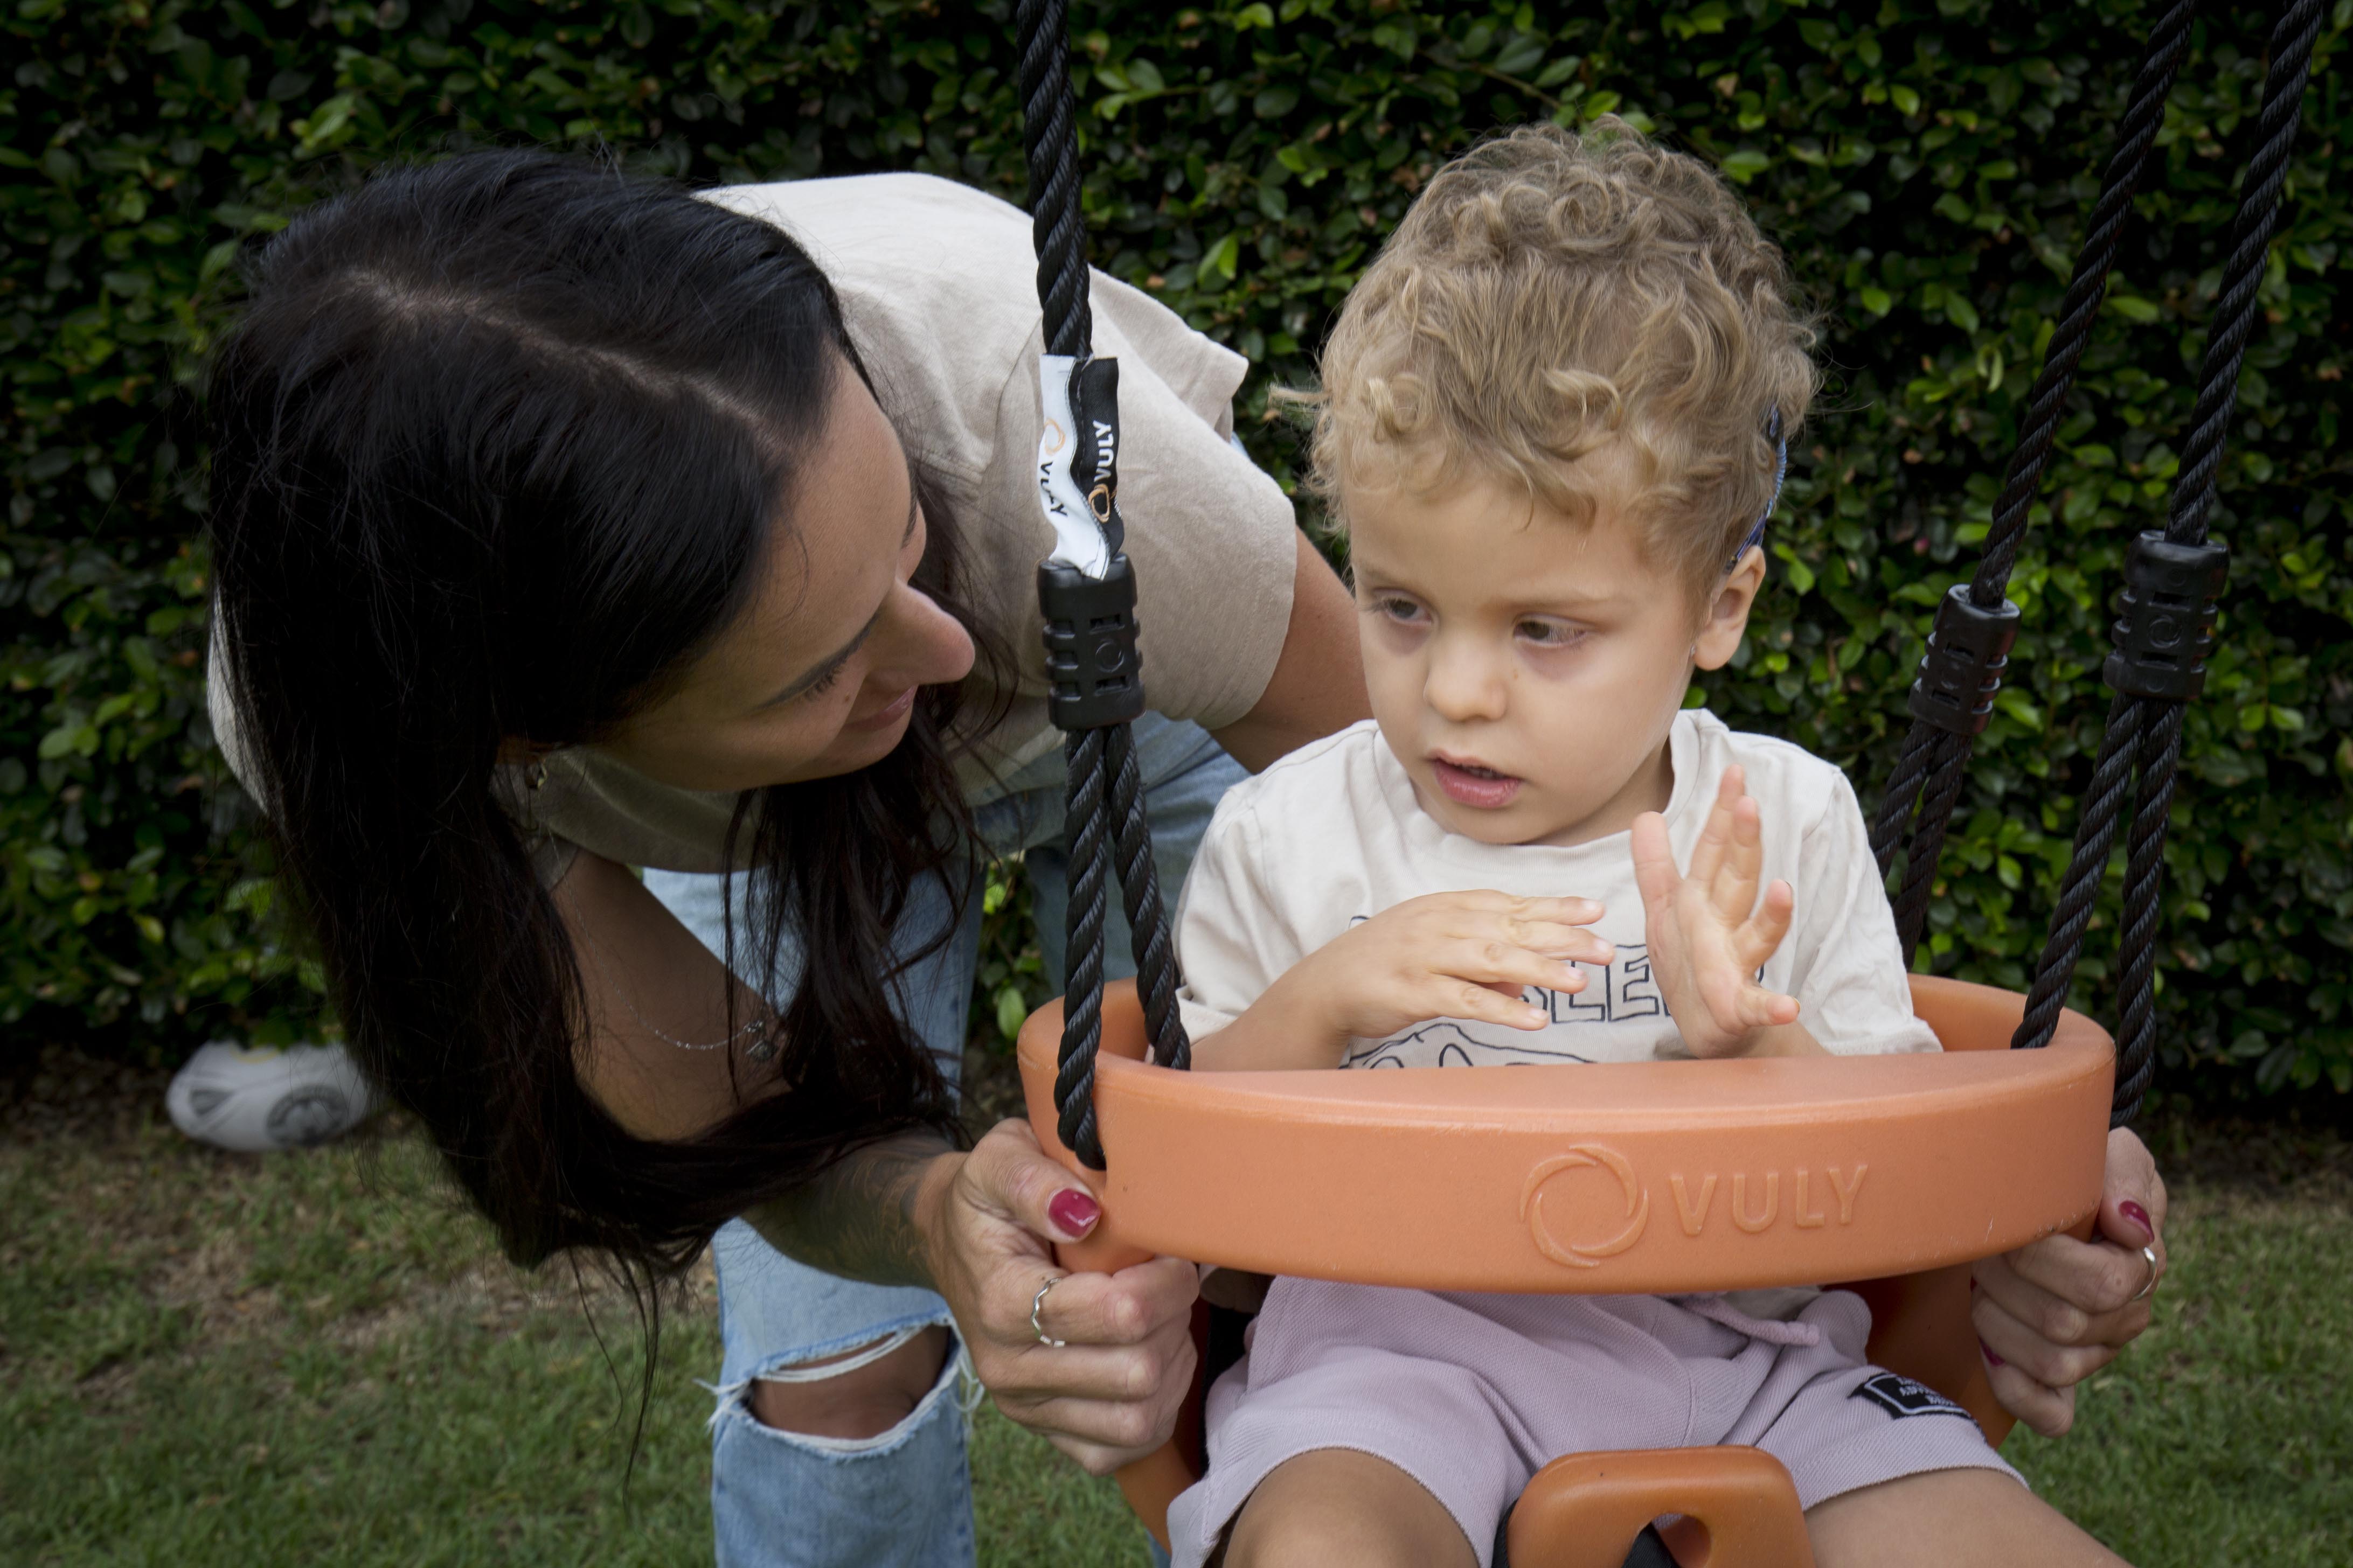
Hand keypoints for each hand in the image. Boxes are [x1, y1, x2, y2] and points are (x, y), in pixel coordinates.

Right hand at [914, 1119, 1200, 1473]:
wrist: (954, 1241)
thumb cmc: (988, 1199)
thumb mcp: (999, 1159)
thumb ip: (1036, 1179)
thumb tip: (1081, 1211)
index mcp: (1003, 1302)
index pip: (1119, 1315)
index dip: (1165, 1280)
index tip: (1166, 1251)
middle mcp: (1010, 1368)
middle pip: (1138, 1371)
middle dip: (1172, 1318)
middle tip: (1165, 1279)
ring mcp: (1028, 1407)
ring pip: (1140, 1417)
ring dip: (1170, 1363)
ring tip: (1159, 1316)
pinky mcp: (1046, 1429)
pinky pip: (1124, 1447)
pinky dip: (1155, 1407)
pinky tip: (1151, 1357)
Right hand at [1264, 890, 1611, 1053]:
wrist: (1323, 985)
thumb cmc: (1385, 963)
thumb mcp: (1435, 946)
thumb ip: (1482, 954)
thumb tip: (1530, 973)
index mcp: (1447, 906)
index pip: (1511, 903)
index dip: (1555, 906)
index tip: (1597, 911)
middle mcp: (1439, 924)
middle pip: (1511, 927)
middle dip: (1562, 937)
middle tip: (1606, 949)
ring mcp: (1423, 956)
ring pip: (1492, 958)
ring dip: (1540, 970)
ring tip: (1581, 983)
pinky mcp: (1410, 991)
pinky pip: (1463, 999)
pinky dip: (1501, 1008)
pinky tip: (1534, 1019)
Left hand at [1630, 765, 1800, 1056]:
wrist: (1709, 1028)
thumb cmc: (1690, 963)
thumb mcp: (1665, 910)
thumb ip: (1656, 865)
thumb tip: (1647, 814)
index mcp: (1705, 901)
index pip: (1714, 850)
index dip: (1721, 814)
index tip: (1733, 773)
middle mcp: (1726, 926)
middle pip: (1738, 880)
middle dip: (1744, 844)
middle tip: (1748, 805)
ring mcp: (1736, 965)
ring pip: (1758, 935)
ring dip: (1773, 915)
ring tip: (1784, 889)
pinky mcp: (1740, 1008)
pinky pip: (1758, 1006)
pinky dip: (1774, 1007)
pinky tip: (1789, 1006)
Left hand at [1971, 1126, 2167, 1436]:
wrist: (2054, 1195)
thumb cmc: (2083, 1172)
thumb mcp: (2112, 1154)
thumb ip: (2126, 1179)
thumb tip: (2130, 1227)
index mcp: (2139, 1265)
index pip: (2099, 1285)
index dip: (2041, 1260)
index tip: (2014, 1229)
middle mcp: (2124, 1317)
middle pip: (2062, 1325)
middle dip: (2006, 1282)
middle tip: (1985, 1250)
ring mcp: (2096, 1352)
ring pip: (2048, 1364)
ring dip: (1996, 1320)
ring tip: (1982, 1282)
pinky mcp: (2065, 1380)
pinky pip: (2051, 1413)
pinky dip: (2016, 1390)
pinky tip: (1988, 1352)